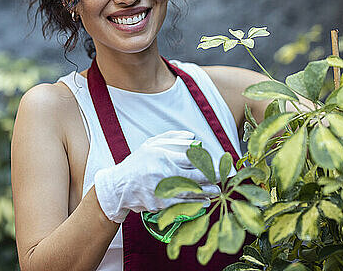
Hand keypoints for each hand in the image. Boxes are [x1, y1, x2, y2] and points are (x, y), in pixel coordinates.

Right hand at [94, 130, 218, 222]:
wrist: (119, 186)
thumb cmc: (137, 163)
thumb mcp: (151, 145)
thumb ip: (172, 138)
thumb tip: (193, 138)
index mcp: (161, 156)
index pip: (190, 159)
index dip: (207, 162)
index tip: (219, 164)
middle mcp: (161, 173)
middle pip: (194, 176)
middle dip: (212, 177)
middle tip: (224, 177)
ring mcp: (160, 190)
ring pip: (190, 192)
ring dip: (206, 192)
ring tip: (217, 191)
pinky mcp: (159, 203)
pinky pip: (181, 204)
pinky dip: (195, 203)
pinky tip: (204, 201)